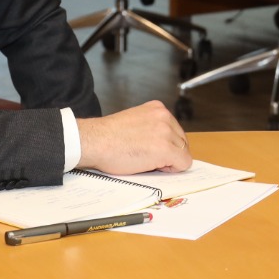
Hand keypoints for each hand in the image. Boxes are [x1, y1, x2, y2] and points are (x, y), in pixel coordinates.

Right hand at [76, 101, 192, 173]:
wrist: (95, 141)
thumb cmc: (108, 137)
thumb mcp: (136, 122)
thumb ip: (152, 127)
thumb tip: (165, 143)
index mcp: (158, 108)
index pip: (176, 131)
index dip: (167, 145)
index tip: (153, 151)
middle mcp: (165, 116)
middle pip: (182, 141)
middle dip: (170, 153)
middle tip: (149, 158)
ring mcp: (166, 132)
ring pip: (184, 153)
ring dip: (169, 161)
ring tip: (148, 161)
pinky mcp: (166, 148)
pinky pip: (183, 163)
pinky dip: (172, 169)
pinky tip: (153, 166)